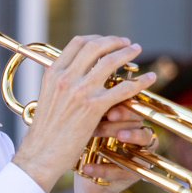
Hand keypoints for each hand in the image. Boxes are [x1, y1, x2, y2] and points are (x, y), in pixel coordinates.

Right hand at [12, 35, 155, 192]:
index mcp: (53, 73)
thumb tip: (75, 73)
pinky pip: (123, 89)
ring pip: (110, 62)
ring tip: (137, 51)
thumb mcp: (47, 98)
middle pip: (95, 47)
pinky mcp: (94, 107)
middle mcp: (66, 78)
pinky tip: (149, 79)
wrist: (41, 154)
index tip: (108, 42)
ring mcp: (80, 91)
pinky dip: (139, 81)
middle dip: (114, 41)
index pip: (77, 43)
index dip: (97, 38)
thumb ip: (61, 82)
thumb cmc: (45, 132)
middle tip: (126, 43)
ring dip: (127, 53)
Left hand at [76, 103, 154, 192]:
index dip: (125, 111)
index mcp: (133, 119)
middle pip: (139, 127)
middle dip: (118, 127)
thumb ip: (95, 109)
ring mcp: (140, 155)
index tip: (109, 113)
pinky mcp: (133, 174)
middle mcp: (142, 135)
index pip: (136, 110)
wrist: (82, 169)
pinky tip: (86, 167)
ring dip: (121, 145)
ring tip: (101, 149)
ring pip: (138, 147)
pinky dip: (101, 169)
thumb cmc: (87, 138)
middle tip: (100, 128)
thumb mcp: (90, 122)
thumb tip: (87, 92)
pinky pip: (120, 171)